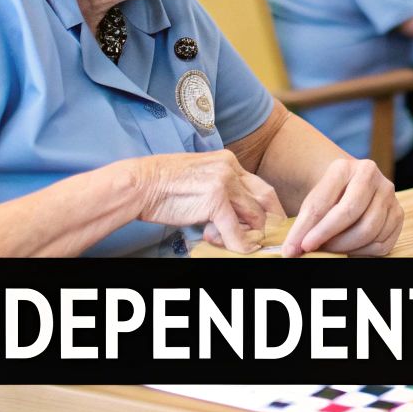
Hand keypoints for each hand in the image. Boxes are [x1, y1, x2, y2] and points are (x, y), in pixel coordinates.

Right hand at [121, 151, 286, 253]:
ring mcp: (224, 182)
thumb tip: (237, 215)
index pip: (261, 185)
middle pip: (264, 198)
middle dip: (268, 221)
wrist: (140, 185)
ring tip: (237, 242)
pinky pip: (235, 230)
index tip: (272, 222)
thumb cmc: (164, 186)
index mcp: (228, 161)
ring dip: (249, 234)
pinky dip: (239, 244)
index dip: (270, 207)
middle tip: (265, 238)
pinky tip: (240, 250)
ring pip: (253, 215)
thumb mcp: (201, 179)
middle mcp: (230, 168)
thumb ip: (222, 191)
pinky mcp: (215, 200)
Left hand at [281, 158, 401, 255]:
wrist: (350, 188)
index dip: (314, 229)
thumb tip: (292, 251)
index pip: (328, 202)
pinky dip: (364, 251)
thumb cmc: (328, 198)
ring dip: (347, 247)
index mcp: (344, 167)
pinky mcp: (398, 213)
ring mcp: (389, 195)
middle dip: (331, 238)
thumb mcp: (313, 202)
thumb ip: (304, 224)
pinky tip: (351, 247)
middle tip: (316, 249)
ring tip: (332, 248)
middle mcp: (372, 176)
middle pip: (352, 214)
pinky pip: (382, 242)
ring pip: (369, 230)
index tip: (301, 247)